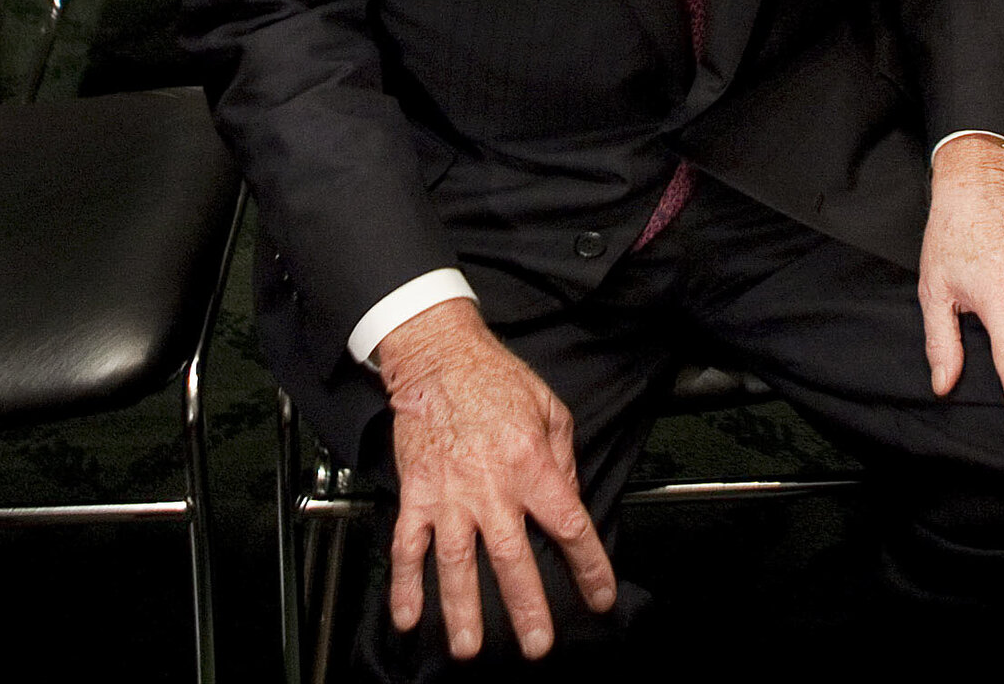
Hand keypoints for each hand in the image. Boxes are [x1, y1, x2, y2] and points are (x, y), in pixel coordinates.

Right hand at [375, 299, 614, 661]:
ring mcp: (450, 493)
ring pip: (458, 562)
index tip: (599, 595)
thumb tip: (568, 500)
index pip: (569, 524)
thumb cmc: (495, 377)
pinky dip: (404, 584)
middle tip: (537, 644)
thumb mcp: (549, 408)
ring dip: (463, 609)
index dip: (588, 565)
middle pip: (513, 557)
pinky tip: (406, 616)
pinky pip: (408, 545)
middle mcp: (492, 485)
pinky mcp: (417, 492)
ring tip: (470, 647)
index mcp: (531, 462)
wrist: (439, 355)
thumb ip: (563, 458)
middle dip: (526, 606)